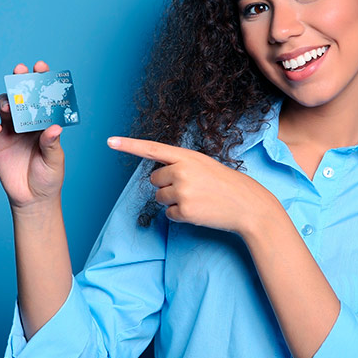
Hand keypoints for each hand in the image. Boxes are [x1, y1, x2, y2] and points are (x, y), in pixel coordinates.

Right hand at [0, 61, 65, 210]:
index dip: (42, 80)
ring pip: (5, 106)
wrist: (33, 198)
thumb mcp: (55, 160)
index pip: (44, 97)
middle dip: (21, 81)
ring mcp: (11, 130)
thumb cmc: (49, 177)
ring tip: (9, 105)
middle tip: (21, 71)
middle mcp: (28, 122)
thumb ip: (52, 144)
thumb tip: (53, 128)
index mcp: (45, 121)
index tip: (41, 67)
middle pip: (22, 95)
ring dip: (5, 100)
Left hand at [106, 136, 278, 236]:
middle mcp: (182, 171)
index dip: (129, 145)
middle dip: (167, 185)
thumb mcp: (203, 165)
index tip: (110, 141)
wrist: (247, 204)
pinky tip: (198, 210)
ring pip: (159, 198)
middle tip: (191, 188)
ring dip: (173, 201)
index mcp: (187, 156)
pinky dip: (180, 215)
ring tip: (197, 199)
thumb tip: (157, 175)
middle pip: (154, 179)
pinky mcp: (184, 211)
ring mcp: (182, 191)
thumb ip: (180, 164)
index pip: (152, 148)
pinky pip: (168, 214)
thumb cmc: (225, 184)